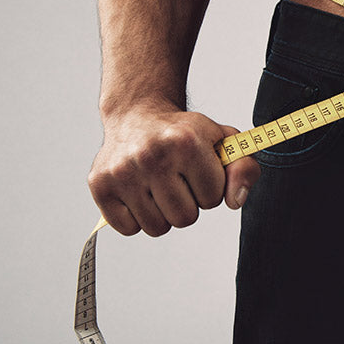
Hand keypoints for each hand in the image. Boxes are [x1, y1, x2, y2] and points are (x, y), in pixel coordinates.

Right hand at [88, 102, 260, 236]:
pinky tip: (139, 192)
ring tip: (160, 186)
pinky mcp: (99, 185)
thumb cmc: (185, 134)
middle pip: (185, 218)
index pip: (213, 198)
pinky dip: (137, 218)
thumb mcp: (223, 142)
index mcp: (186, 141)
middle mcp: (151, 155)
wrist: (137, 115)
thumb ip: (243, 169)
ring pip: (157, 227)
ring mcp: (122, 171)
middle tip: (179, 181)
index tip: (200, 170)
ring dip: (164, 213)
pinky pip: (128, 229)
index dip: (211, 188)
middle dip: (189, 204)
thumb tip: (236, 201)